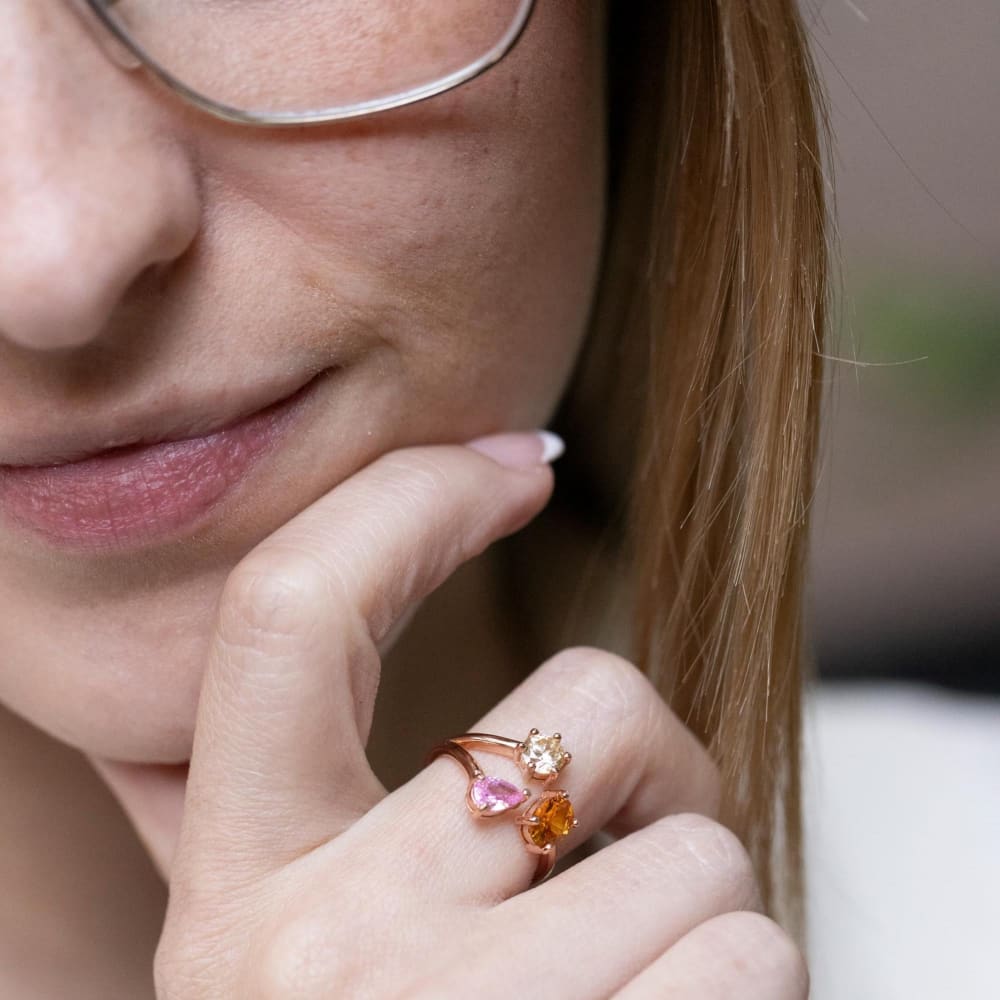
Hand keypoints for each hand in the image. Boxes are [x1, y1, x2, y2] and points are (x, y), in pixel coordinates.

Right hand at [92, 432, 807, 998]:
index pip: (287, 610)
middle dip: (653, 755)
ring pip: (702, 851)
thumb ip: (288, 825)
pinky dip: (747, 994)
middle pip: (585, 708)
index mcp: (234, 892)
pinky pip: (753, 960)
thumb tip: (297, 662)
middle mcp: (320, 958)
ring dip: (704, 909)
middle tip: (634, 842)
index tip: (515, 464)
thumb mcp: (291, 960)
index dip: (405, 498)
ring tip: (631, 997)